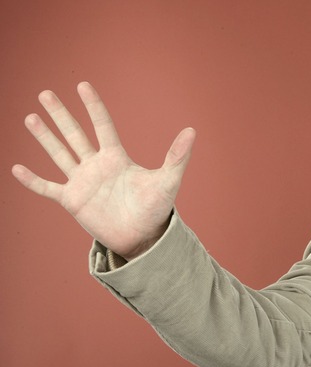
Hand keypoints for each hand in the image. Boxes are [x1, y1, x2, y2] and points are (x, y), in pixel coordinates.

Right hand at [11, 82, 195, 259]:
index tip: (82, 85)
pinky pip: (48, 188)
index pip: (102, 125)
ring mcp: (82, 182)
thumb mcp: (168, 180)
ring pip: (60, 155)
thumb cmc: (156, 208)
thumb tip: (192, 131)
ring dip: (45, 137)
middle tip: (45, 93)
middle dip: (61, 115)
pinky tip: (16, 168)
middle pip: (75, 134)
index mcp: (116, 158)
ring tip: (30, 117)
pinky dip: (33, 180)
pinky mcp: (73, 201)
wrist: (143, 237)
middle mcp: (97, 166)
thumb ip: (177, 156)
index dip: (93, 106)